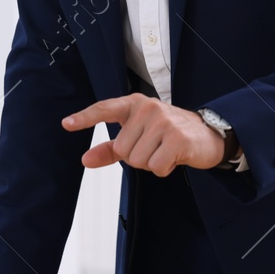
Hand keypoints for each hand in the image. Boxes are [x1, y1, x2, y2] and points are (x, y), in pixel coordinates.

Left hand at [68, 95, 226, 175]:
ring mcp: (163, 122)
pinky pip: (156, 167)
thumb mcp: (139, 137)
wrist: (209, 135)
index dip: (85, 118)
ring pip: (138, 161)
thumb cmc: (169, 135)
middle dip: (137, 157)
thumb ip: (111, 149)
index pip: (105, 109)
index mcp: (135, 104)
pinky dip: (163, 169)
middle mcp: (148, 108)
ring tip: (165, 150)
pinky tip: (175, 157)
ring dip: (151, 164)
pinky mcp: (177, 138)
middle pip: (123, 149)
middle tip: (156, 147)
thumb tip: (84, 161)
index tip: (66, 124)